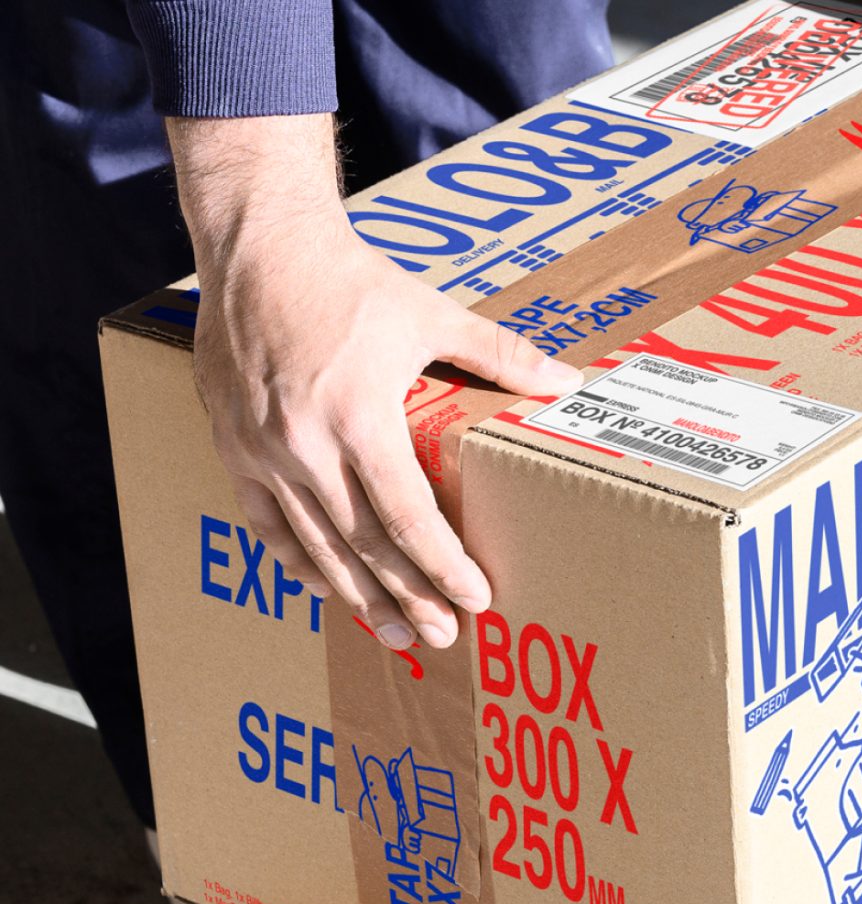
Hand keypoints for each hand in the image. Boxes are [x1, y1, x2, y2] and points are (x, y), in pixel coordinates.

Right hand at [168, 114, 582, 650]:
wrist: (257, 249)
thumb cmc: (350, 282)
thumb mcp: (432, 313)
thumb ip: (501, 355)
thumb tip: (568, 380)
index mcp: (358, 415)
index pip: (407, 514)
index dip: (443, 564)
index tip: (476, 598)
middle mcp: (304, 444)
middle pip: (364, 544)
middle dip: (407, 596)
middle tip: (441, 636)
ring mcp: (263, 452)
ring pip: (315, 544)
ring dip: (356, 595)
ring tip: (392, 634)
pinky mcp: (234, 449)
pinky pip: (267, 523)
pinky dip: (300, 560)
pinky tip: (327, 589)